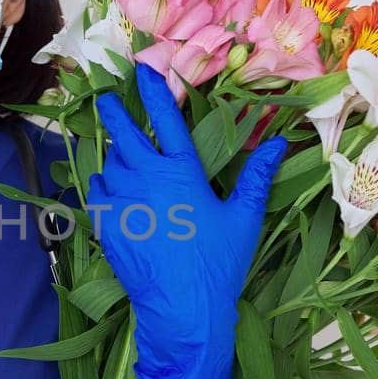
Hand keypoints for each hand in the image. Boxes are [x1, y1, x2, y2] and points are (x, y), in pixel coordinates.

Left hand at [89, 62, 287, 378]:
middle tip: (104, 97)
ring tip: (120, 157)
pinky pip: (97, 191)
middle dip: (112, 112)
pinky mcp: (106, 224)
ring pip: (109, 163)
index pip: (167, 120)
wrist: (181, 307)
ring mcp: (122, 200)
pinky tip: (111, 189)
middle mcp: (146, 178)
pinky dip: (102, 184)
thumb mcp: (243, 218)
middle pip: (123, 133)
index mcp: (182, 172)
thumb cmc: (217, 262)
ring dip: (114, 157)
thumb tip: (280, 141)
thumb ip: (256, 176)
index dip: (155, 92)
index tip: (143, 71)